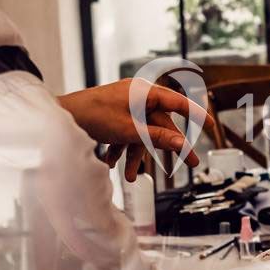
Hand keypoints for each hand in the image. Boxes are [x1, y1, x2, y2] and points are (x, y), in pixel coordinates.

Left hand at [59, 79, 215, 180]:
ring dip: (136, 155)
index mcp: (144, 92)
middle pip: (161, 123)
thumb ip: (158, 137)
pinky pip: (126, 132)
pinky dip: (122, 148)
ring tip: (130, 177)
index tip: (211, 125)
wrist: (58, 117)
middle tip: (189, 164)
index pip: (178, 102)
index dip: (196, 114)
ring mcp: (124, 104)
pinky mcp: (113, 113)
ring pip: (141, 132)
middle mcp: (137, 95)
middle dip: (165, 148)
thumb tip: (182, 143)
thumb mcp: (129, 130)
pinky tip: (114, 165)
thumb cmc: (92, 116)